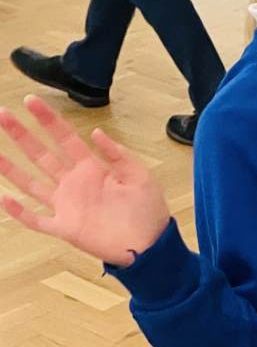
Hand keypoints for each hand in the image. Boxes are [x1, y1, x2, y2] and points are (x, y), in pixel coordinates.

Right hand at [0, 97, 171, 267]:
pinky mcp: (65, 228)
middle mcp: (74, 184)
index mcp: (92, 168)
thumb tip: (96, 132)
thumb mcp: (139, 176)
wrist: (151, 245)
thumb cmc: (148, 211)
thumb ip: (118, 154)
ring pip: (32, 184)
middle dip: (22, 135)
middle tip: (2, 115)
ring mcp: (67, 206)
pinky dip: (19, 212)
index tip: (31, 101)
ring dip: (11, 169)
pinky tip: (4, 199)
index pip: (64, 138)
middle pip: (41, 155)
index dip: (48, 120)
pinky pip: (36, 220)